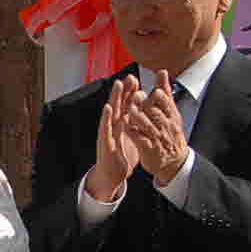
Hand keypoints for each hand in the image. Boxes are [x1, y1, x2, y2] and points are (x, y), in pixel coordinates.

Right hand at [83, 75, 140, 202]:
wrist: (112, 175)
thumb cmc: (122, 157)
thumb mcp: (134, 138)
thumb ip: (138, 126)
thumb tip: (146, 116)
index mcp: (123, 124)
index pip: (127, 105)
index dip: (131, 93)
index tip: (137, 80)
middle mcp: (114, 126)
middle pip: (120, 104)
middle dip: (124, 90)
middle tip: (129, 76)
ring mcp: (108, 132)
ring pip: (112, 112)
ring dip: (114, 98)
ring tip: (118, 85)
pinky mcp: (104, 142)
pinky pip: (105, 128)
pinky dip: (106, 117)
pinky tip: (108, 108)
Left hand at [123, 71, 190, 185]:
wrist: (174, 161)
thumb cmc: (170, 132)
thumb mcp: (171, 111)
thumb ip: (164, 92)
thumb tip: (161, 70)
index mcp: (171, 115)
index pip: (166, 103)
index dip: (160, 97)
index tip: (154, 90)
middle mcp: (165, 125)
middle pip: (155, 113)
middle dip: (146, 104)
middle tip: (136, 95)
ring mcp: (157, 138)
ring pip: (147, 125)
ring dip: (137, 117)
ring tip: (129, 109)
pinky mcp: (148, 149)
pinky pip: (140, 139)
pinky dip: (133, 132)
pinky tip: (125, 127)